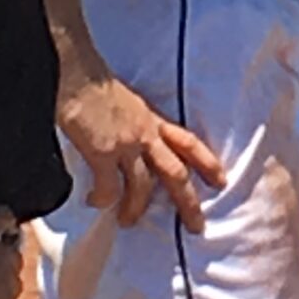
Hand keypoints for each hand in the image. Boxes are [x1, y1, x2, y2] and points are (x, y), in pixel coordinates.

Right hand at [60, 65, 225, 233]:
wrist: (76, 73)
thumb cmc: (94, 82)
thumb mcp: (126, 101)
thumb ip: (132, 121)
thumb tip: (126, 137)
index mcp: (152, 119)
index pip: (188, 142)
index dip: (207, 162)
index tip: (221, 181)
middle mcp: (146, 133)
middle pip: (176, 173)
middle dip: (188, 202)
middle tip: (196, 226)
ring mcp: (126, 144)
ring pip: (143, 186)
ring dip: (136, 208)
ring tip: (128, 221)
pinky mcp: (103, 153)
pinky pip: (109, 187)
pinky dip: (104, 199)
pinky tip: (95, 201)